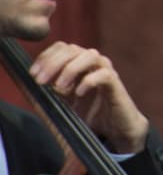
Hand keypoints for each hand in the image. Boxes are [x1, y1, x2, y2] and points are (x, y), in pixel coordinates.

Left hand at [33, 42, 147, 154]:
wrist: (113, 127)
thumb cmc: (90, 111)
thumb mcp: (65, 99)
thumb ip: (53, 87)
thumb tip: (35, 79)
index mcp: (79, 62)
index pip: (62, 47)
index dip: (45, 57)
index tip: (33, 74)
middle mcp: (93, 62)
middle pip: (72, 49)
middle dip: (53, 63)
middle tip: (40, 81)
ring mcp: (106, 70)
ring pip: (89, 55)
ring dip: (70, 69)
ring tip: (60, 87)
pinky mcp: (115, 83)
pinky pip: (103, 74)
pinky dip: (88, 81)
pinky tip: (78, 93)